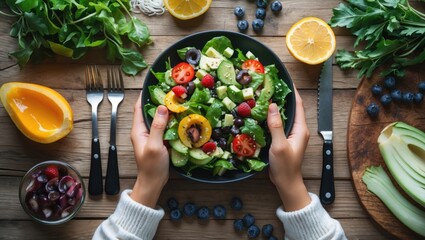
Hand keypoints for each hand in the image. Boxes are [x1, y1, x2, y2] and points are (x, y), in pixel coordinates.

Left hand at [130, 93, 168, 207]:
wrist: (153, 183)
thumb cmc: (152, 166)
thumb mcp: (155, 145)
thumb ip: (158, 126)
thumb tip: (163, 107)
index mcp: (138, 130)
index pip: (138, 107)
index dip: (144, 95)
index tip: (154, 84)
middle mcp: (144, 130)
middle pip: (150, 110)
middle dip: (159, 100)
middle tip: (171, 90)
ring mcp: (152, 135)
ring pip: (159, 118)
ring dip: (167, 110)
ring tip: (178, 100)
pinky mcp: (160, 140)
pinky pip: (165, 126)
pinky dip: (172, 120)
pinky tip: (181, 116)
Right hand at [267, 87, 310, 210]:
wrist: (286, 183)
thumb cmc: (285, 166)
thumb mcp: (279, 145)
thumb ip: (276, 125)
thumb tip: (272, 105)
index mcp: (300, 129)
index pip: (298, 104)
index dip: (292, 91)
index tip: (284, 79)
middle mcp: (297, 129)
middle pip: (291, 108)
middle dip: (282, 96)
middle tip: (270, 85)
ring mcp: (291, 134)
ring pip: (284, 115)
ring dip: (276, 106)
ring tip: (264, 95)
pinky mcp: (283, 139)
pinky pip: (278, 123)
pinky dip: (271, 117)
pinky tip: (261, 114)